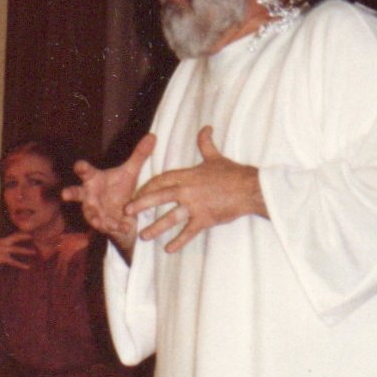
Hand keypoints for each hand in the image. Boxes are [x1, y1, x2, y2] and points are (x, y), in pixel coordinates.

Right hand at [0, 233, 36, 270]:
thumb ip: (2, 249)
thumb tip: (9, 251)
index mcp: (0, 241)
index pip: (12, 234)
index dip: (21, 233)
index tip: (29, 232)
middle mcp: (1, 243)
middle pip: (15, 237)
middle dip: (24, 236)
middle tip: (33, 236)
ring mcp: (1, 250)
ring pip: (16, 249)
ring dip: (26, 250)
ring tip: (34, 252)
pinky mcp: (1, 257)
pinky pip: (13, 261)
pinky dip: (20, 264)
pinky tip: (27, 267)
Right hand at [62, 134, 155, 252]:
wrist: (125, 214)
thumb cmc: (120, 188)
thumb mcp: (131, 172)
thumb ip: (139, 155)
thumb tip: (153, 135)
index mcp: (94, 180)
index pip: (85, 171)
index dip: (81, 168)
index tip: (79, 165)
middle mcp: (89, 196)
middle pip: (76, 193)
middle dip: (71, 193)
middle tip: (65, 194)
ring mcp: (94, 211)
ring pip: (90, 214)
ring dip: (94, 217)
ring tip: (97, 220)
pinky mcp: (103, 224)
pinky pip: (107, 226)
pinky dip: (115, 226)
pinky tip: (125, 226)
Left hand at [126, 126, 266, 253]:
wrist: (250, 189)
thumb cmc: (233, 173)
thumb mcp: (216, 157)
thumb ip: (206, 143)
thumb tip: (205, 127)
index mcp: (188, 175)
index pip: (162, 179)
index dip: (148, 186)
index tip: (137, 192)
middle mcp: (188, 190)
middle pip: (159, 196)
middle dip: (142, 203)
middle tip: (127, 211)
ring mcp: (195, 206)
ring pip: (170, 217)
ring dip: (156, 227)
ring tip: (143, 236)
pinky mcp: (205, 219)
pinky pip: (188, 232)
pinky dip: (178, 241)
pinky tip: (168, 249)